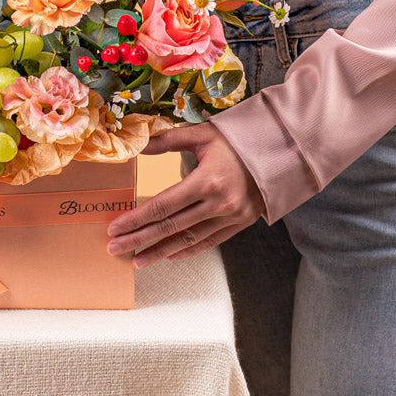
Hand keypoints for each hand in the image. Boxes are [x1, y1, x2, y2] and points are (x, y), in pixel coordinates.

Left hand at [107, 122, 265, 267]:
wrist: (280, 151)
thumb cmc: (238, 139)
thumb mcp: (202, 134)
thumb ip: (168, 140)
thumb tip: (138, 144)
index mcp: (207, 180)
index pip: (163, 205)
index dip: (136, 218)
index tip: (115, 227)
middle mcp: (220, 203)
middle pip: (170, 226)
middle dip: (140, 239)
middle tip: (115, 248)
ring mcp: (232, 217)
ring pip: (188, 239)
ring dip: (160, 252)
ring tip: (137, 261)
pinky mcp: (241, 223)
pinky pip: (209, 241)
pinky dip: (188, 250)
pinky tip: (168, 255)